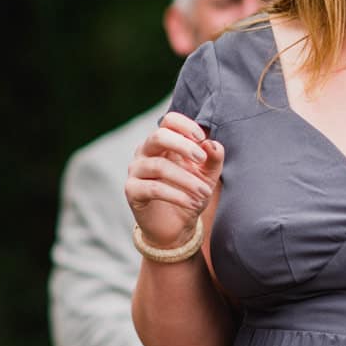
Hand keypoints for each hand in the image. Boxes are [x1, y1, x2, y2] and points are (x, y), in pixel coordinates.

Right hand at [125, 111, 222, 247]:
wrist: (177, 224)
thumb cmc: (191, 192)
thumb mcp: (208, 175)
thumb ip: (213, 158)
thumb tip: (212, 144)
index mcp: (164, 142)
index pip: (169, 121)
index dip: (185, 125)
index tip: (202, 138)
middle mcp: (146, 152)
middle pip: (159, 136)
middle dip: (184, 146)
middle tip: (202, 160)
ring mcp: (136, 170)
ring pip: (159, 166)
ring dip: (187, 180)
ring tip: (204, 193)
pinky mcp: (132, 190)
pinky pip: (153, 188)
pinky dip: (177, 195)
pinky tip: (193, 204)